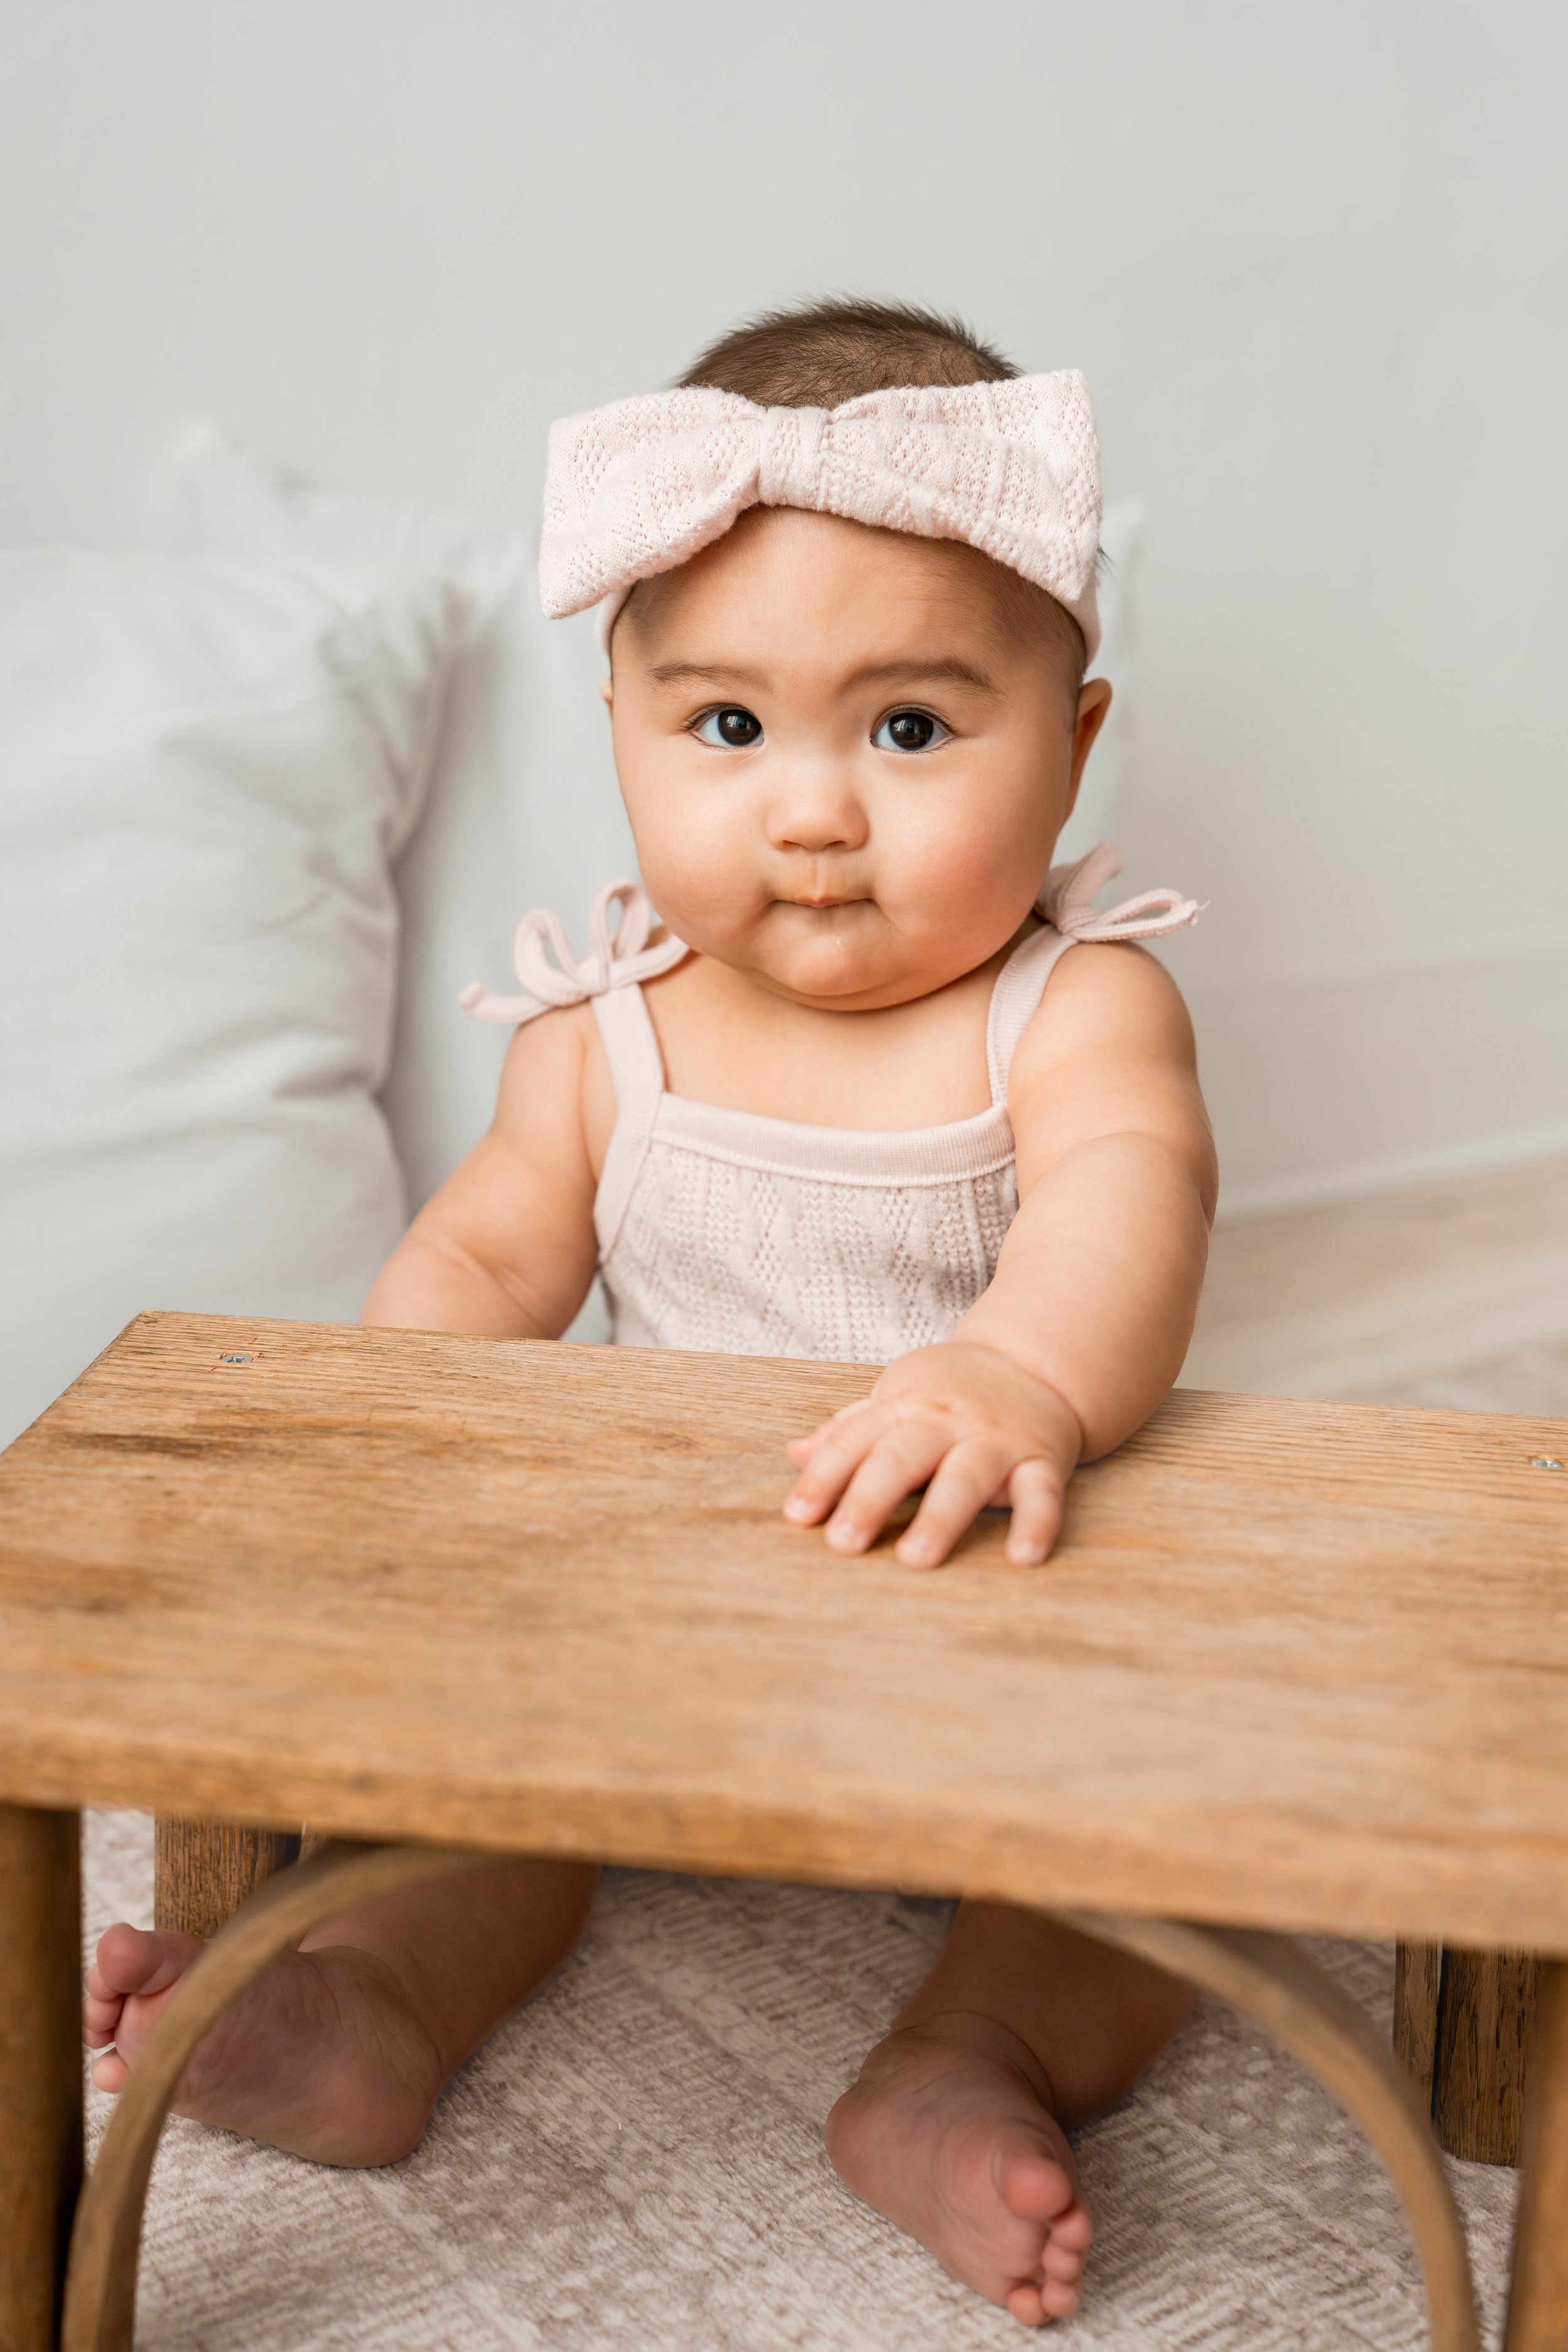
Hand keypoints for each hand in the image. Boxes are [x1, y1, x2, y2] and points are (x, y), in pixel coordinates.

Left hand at [783, 1340, 1082, 1568]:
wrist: (1032, 1363)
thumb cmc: (950, 1393)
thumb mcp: (896, 1399)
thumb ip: (848, 1430)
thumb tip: (794, 1455)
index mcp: (906, 1405)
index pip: (856, 1439)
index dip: (824, 1476)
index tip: (798, 1515)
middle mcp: (948, 1421)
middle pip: (903, 1456)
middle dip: (870, 1498)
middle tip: (843, 1542)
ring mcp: (995, 1440)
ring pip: (965, 1476)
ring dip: (940, 1518)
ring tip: (915, 1559)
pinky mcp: (1041, 1459)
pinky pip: (1042, 1491)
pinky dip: (1036, 1523)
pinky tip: (1022, 1557)